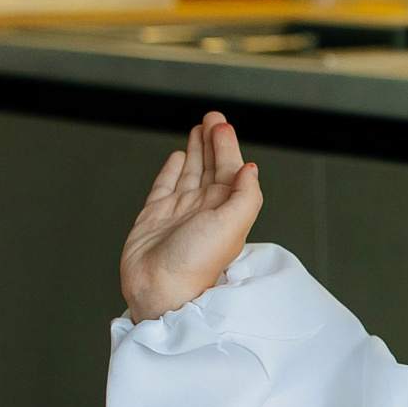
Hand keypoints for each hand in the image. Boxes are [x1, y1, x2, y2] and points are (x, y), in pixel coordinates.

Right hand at [120, 111, 262, 321]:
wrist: (159, 288)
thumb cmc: (196, 264)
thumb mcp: (233, 225)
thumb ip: (247, 195)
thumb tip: (252, 168)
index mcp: (226, 210)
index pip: (231, 169)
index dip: (228, 146)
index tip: (222, 125)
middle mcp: (205, 209)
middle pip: (213, 166)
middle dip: (213, 141)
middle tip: (212, 118)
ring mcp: (180, 211)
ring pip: (191, 172)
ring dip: (197, 150)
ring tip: (199, 129)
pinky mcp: (155, 216)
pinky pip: (165, 186)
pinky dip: (172, 170)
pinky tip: (179, 157)